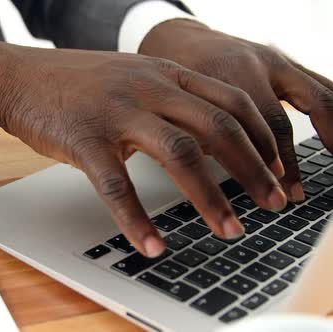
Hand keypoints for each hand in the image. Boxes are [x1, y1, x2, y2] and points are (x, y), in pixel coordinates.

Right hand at [0, 40, 286, 256]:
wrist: (20, 78)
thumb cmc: (75, 84)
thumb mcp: (131, 78)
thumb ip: (167, 99)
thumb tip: (204, 138)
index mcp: (164, 74)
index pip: (230, 100)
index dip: (260, 137)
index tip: (276, 168)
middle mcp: (148, 88)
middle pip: (218, 126)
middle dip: (252, 169)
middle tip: (271, 204)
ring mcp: (117, 112)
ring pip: (179, 153)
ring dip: (210, 197)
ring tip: (229, 230)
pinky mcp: (85, 139)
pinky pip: (116, 184)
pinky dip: (137, 219)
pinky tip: (152, 244)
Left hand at [140, 19, 332, 202]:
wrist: (182, 42)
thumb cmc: (178, 81)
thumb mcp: (179, 109)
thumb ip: (199, 138)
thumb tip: (213, 186)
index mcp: (220, 78)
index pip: (240, 130)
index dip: (253, 166)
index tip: (261, 192)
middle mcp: (252, 66)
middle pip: (277, 120)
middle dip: (288, 162)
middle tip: (293, 194)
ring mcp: (275, 62)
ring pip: (316, 96)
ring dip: (329, 134)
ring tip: (331, 163)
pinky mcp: (288, 63)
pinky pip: (322, 87)